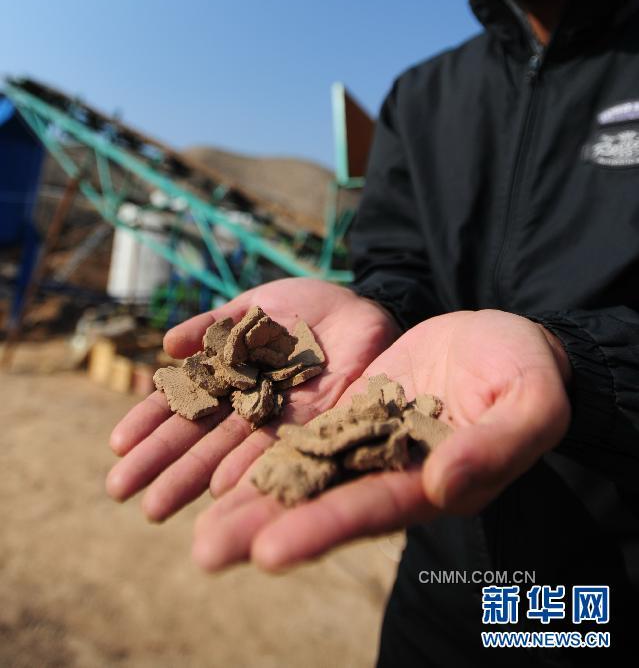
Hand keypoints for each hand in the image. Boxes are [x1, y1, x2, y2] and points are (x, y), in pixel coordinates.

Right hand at [105, 278, 399, 520]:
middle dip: (161, 464)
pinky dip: (249, 472)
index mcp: (231, 379)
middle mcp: (250, 409)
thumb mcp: (258, 306)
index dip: (151, 423)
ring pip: (229, 456)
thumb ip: (216, 325)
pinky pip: (280, 453)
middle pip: (199, 439)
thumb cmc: (309, 307)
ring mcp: (281, 425)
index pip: (183, 404)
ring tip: (155, 506)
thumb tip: (167, 344)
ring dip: (192, 480)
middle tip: (119, 492)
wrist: (368, 311)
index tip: (117, 445)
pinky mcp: (317, 433)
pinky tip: (220, 492)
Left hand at [191, 309, 571, 572]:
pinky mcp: (348, 408)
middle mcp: (388, 472)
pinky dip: (254, 433)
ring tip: (181, 507)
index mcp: (434, 482)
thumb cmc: (528, 372)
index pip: (372, 509)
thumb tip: (441, 487)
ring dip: (244, 487)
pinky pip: (296, 421)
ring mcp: (363, 441)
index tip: (267, 550)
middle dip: (262, 524)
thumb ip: (494, 447)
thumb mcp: (530, 403)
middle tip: (203, 550)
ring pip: (296, 466)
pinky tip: (209, 444)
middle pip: (319, 501)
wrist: (506, 343)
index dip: (321, 529)